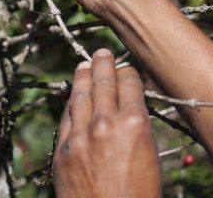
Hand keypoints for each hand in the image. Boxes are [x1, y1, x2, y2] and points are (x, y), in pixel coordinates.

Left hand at [53, 49, 161, 197]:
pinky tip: (72, 98)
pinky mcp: (62, 152)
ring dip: (82, 78)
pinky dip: (70, 105)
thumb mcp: (151, 159)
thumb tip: (130, 111)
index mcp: (134, 125)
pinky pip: (66, 119)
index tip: (126, 68)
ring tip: (84, 65)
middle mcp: (105, 124)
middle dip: (103, 64)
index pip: (128, 83)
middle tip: (102, 52)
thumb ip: (138, 130)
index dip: (128, 72)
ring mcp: (79, 137)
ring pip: (79, 96)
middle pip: (102, 82)